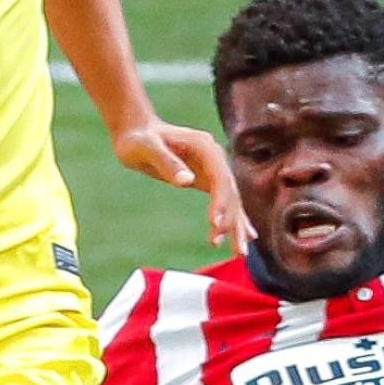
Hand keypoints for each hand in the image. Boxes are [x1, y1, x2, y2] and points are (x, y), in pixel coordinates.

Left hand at [113, 120, 255, 254]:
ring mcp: (213, 169)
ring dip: (236, 226)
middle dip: (230, 220)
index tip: (216, 224)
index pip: (220, 178)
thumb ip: (167, 163)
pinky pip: (224, 201)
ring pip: (231, 200)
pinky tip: (246, 236)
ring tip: (240, 253)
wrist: (136, 131)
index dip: (221, 202)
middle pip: (230, 192)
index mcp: (205, 147)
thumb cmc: (138, 139)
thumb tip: (186, 181)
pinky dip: (234, 219)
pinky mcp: (207, 179)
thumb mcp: (147, 148)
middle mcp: (215, 158)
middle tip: (223, 245)